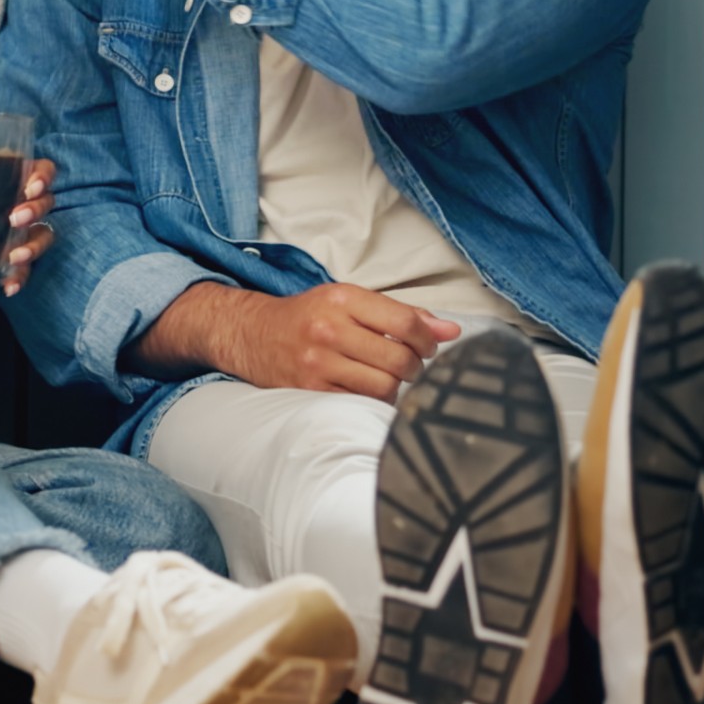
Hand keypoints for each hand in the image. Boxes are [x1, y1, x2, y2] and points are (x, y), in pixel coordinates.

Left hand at [0, 156, 57, 296]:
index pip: (42, 170)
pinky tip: (9, 287)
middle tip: (14, 218)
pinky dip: (20, 277)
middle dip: (34, 210)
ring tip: (14, 256)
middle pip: (46, 202)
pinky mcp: (19, 255)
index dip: (43, 175)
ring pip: (44, 234)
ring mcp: (25, 231)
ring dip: (33, 245)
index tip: (31, 185)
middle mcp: (23, 203)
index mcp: (11, 178)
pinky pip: (29, 267)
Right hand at [184, 282, 464, 397]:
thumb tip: (452, 330)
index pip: (406, 323)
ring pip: (384, 386)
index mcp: (343, 299)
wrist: (251, 334)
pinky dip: (374, 401)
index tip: (429, 346)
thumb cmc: (307, 316)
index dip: (429, 339)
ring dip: (397, 388)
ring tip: (390, 379)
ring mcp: (318, 363)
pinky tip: (369, 391)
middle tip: (411, 366)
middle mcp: (329, 329)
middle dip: (416, 367)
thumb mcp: (349, 301)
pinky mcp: (310, 390)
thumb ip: (401, 314)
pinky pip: (360, 404)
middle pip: (399, 359)